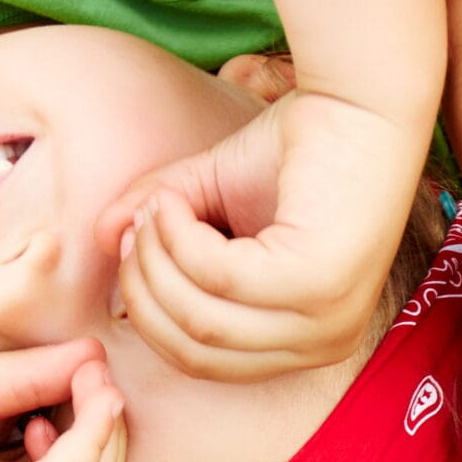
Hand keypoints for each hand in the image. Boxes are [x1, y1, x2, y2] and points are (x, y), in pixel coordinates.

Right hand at [96, 89, 429, 380]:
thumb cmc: (297, 147)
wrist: (359, 101)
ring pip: (201, 320)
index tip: (133, 243)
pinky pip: (219, 279)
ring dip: (159, 257)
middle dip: (146, 287)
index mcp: (304, 341)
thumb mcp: (210, 196)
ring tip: (158, 205)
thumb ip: (159, 223)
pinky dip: (182, 238)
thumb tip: (102, 238)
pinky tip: (178, 199)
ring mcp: (326, 320)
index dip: (150, 309)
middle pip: (194, 350)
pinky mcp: (319, 283)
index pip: (201, 361)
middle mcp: (323, 343)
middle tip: (139, 222)